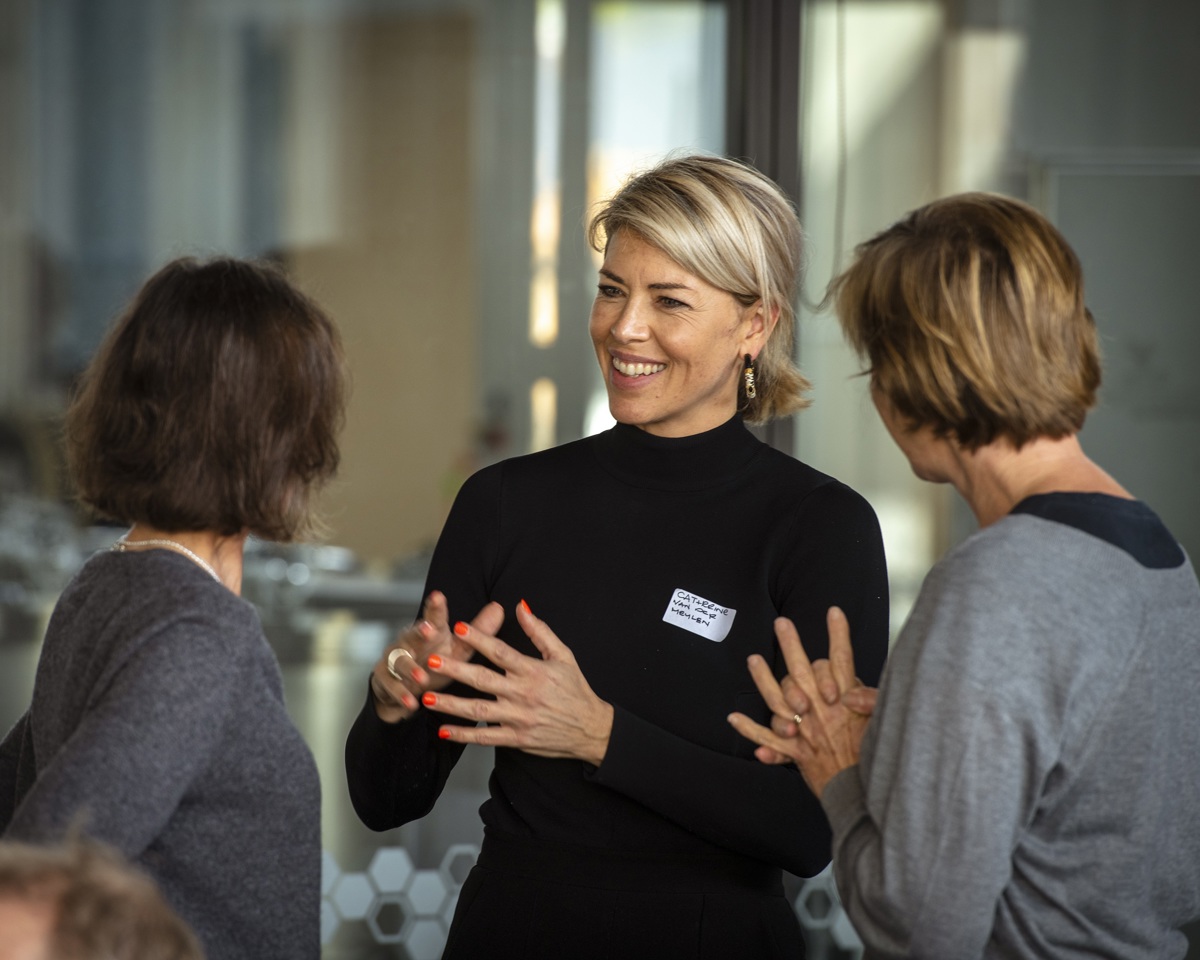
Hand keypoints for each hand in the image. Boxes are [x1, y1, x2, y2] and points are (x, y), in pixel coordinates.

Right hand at [370, 591, 504, 722]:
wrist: (403, 689)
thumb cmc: (434, 663)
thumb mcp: (458, 649)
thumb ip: (476, 632)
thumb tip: (499, 608)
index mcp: (429, 632)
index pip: (433, 617)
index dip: (436, 607)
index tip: (439, 596)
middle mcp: (409, 642)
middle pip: (413, 634)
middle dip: (420, 631)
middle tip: (429, 630)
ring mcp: (394, 660)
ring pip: (401, 661)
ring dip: (411, 669)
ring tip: (422, 677)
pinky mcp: (384, 680)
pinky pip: (392, 687)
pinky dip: (402, 695)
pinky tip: (411, 703)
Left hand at [419, 599, 613, 765]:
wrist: (590, 729)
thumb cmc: (575, 688)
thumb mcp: (563, 655)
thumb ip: (539, 631)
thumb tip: (520, 606)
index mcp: (533, 671)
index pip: (501, 652)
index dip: (479, 639)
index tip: (458, 628)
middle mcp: (523, 694)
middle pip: (483, 680)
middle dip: (456, 669)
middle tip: (432, 660)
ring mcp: (518, 718)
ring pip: (479, 711)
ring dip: (451, 704)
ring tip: (428, 697)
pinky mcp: (516, 738)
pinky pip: (485, 738)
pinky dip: (464, 735)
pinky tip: (443, 730)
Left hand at [728, 607, 872, 797]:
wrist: (862, 792)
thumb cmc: (874, 756)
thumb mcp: (882, 724)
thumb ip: (869, 700)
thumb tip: (852, 686)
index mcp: (847, 701)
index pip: (842, 660)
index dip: (838, 634)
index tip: (833, 611)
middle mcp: (822, 712)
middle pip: (803, 671)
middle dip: (791, 644)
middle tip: (781, 622)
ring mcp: (805, 731)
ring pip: (778, 699)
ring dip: (763, 678)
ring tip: (752, 658)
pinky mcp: (795, 751)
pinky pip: (766, 739)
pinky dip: (749, 729)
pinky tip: (732, 718)